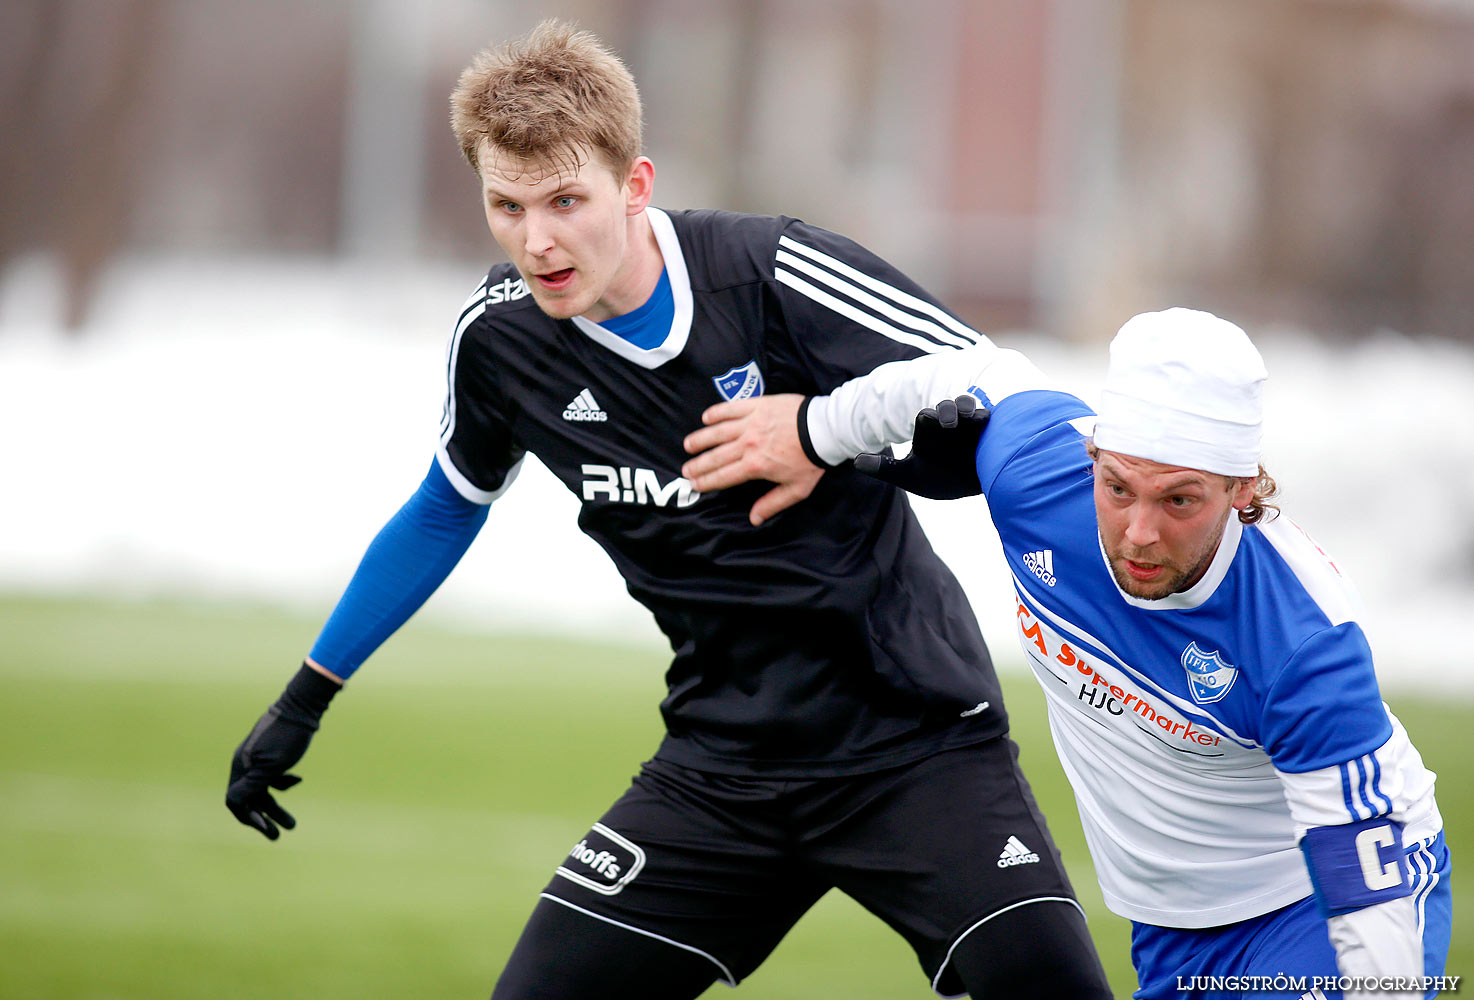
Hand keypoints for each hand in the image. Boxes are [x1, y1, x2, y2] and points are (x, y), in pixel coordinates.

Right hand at [225, 662, 340, 839]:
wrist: (302, 707)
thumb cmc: (287, 737)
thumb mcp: (272, 765)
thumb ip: (253, 785)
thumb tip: (234, 804)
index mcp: (241, 767)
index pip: (235, 801)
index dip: (248, 818)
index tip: (265, 829)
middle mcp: (245, 764)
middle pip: (250, 799)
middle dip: (264, 819)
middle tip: (279, 836)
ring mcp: (258, 758)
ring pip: (263, 789)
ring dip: (276, 808)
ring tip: (292, 825)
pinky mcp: (271, 753)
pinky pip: (271, 776)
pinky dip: (282, 784)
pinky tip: (297, 780)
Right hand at [681, 393, 822, 526]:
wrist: (824, 429)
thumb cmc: (811, 460)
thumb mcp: (795, 489)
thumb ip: (772, 503)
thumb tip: (754, 519)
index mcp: (755, 466)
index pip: (723, 476)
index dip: (706, 481)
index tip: (694, 484)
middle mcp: (747, 445)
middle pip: (715, 456)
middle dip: (698, 465)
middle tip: (685, 470)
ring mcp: (750, 424)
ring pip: (718, 432)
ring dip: (701, 439)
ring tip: (688, 444)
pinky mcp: (757, 406)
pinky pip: (731, 409)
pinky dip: (717, 412)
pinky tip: (706, 417)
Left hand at [853, 396, 989, 498]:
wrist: (971, 489)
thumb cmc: (941, 480)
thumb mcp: (912, 476)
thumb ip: (886, 468)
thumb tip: (856, 461)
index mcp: (929, 431)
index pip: (926, 417)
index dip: (929, 418)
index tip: (931, 422)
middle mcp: (950, 424)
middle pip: (947, 407)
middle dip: (948, 411)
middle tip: (950, 422)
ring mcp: (971, 427)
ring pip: (969, 407)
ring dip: (969, 408)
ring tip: (973, 416)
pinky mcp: (991, 432)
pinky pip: (990, 419)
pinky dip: (988, 419)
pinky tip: (989, 421)